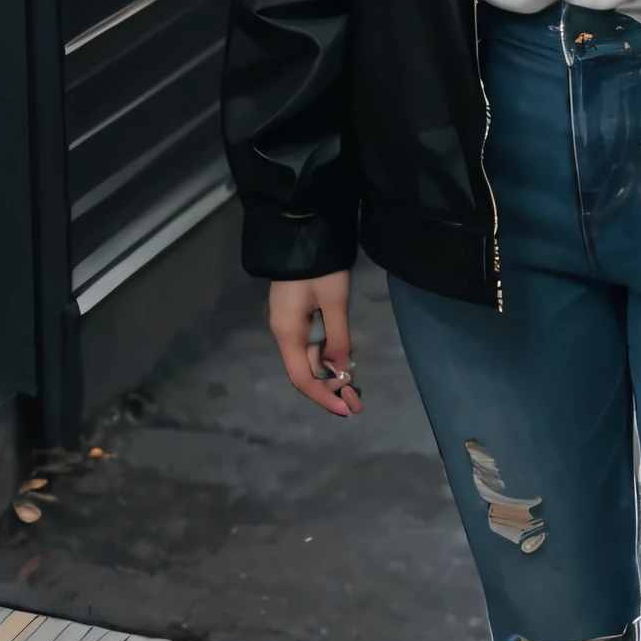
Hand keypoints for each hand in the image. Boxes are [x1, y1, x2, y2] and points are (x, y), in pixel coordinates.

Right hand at [268, 273, 360, 415]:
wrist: (301, 231)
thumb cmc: (319, 267)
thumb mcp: (334, 302)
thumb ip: (338, 339)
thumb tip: (341, 372)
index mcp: (288, 333)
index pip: (302, 378)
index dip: (323, 396)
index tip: (346, 409)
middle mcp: (283, 332)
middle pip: (304, 371)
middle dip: (330, 388)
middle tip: (357, 401)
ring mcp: (287, 323)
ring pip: (307, 358)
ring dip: (329, 372)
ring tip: (354, 384)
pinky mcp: (294, 314)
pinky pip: (308, 343)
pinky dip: (325, 355)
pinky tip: (341, 360)